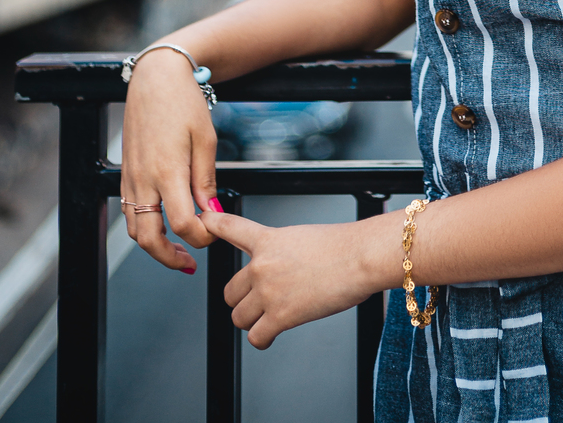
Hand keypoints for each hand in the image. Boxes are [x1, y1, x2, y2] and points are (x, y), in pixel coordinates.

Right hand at [119, 51, 218, 273]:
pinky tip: (163, 223)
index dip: (201, 236)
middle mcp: (143, 179)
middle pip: (149, 238)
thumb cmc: (185, 103)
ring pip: (134, 229)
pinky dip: (144, 226)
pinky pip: (129, 211)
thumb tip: (211, 213)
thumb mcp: (206, 139)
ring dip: (154, 246)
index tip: (216, 232)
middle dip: (170, 258)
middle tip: (190, 263)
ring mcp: (130, 178)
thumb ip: (205, 179)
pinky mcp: (125, 174)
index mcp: (167, 170)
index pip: (182, 223)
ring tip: (178, 250)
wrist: (156, 78)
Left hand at [205, 209, 384, 348]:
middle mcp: (262, 265)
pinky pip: (256, 337)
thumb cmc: (342, 246)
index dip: (212, 224)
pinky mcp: (280, 316)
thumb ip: (278, 247)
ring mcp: (268, 292)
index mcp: (268, 239)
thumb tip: (271, 261)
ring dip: (253, 320)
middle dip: (243, 299)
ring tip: (269, 318)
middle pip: (230, 291)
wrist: (360, 257)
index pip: (230, 227)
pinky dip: (262, 339)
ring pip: (239, 317)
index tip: (203, 222)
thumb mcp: (301, 236)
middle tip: (260, 301)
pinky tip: (272, 335)